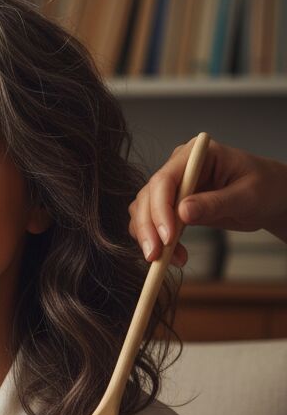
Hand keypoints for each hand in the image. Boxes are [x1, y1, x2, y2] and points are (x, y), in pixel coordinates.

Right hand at [128, 137, 286, 264]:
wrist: (271, 198)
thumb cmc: (266, 189)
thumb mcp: (247, 196)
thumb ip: (215, 203)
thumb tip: (183, 212)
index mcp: (196, 155)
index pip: (164, 180)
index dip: (160, 209)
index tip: (168, 237)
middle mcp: (178, 168)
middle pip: (147, 198)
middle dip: (148, 228)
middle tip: (156, 256)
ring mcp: (173, 188)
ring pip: (143, 212)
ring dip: (149, 238)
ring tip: (169, 260)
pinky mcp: (171, 206)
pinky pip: (152, 224)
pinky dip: (157, 243)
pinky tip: (173, 256)